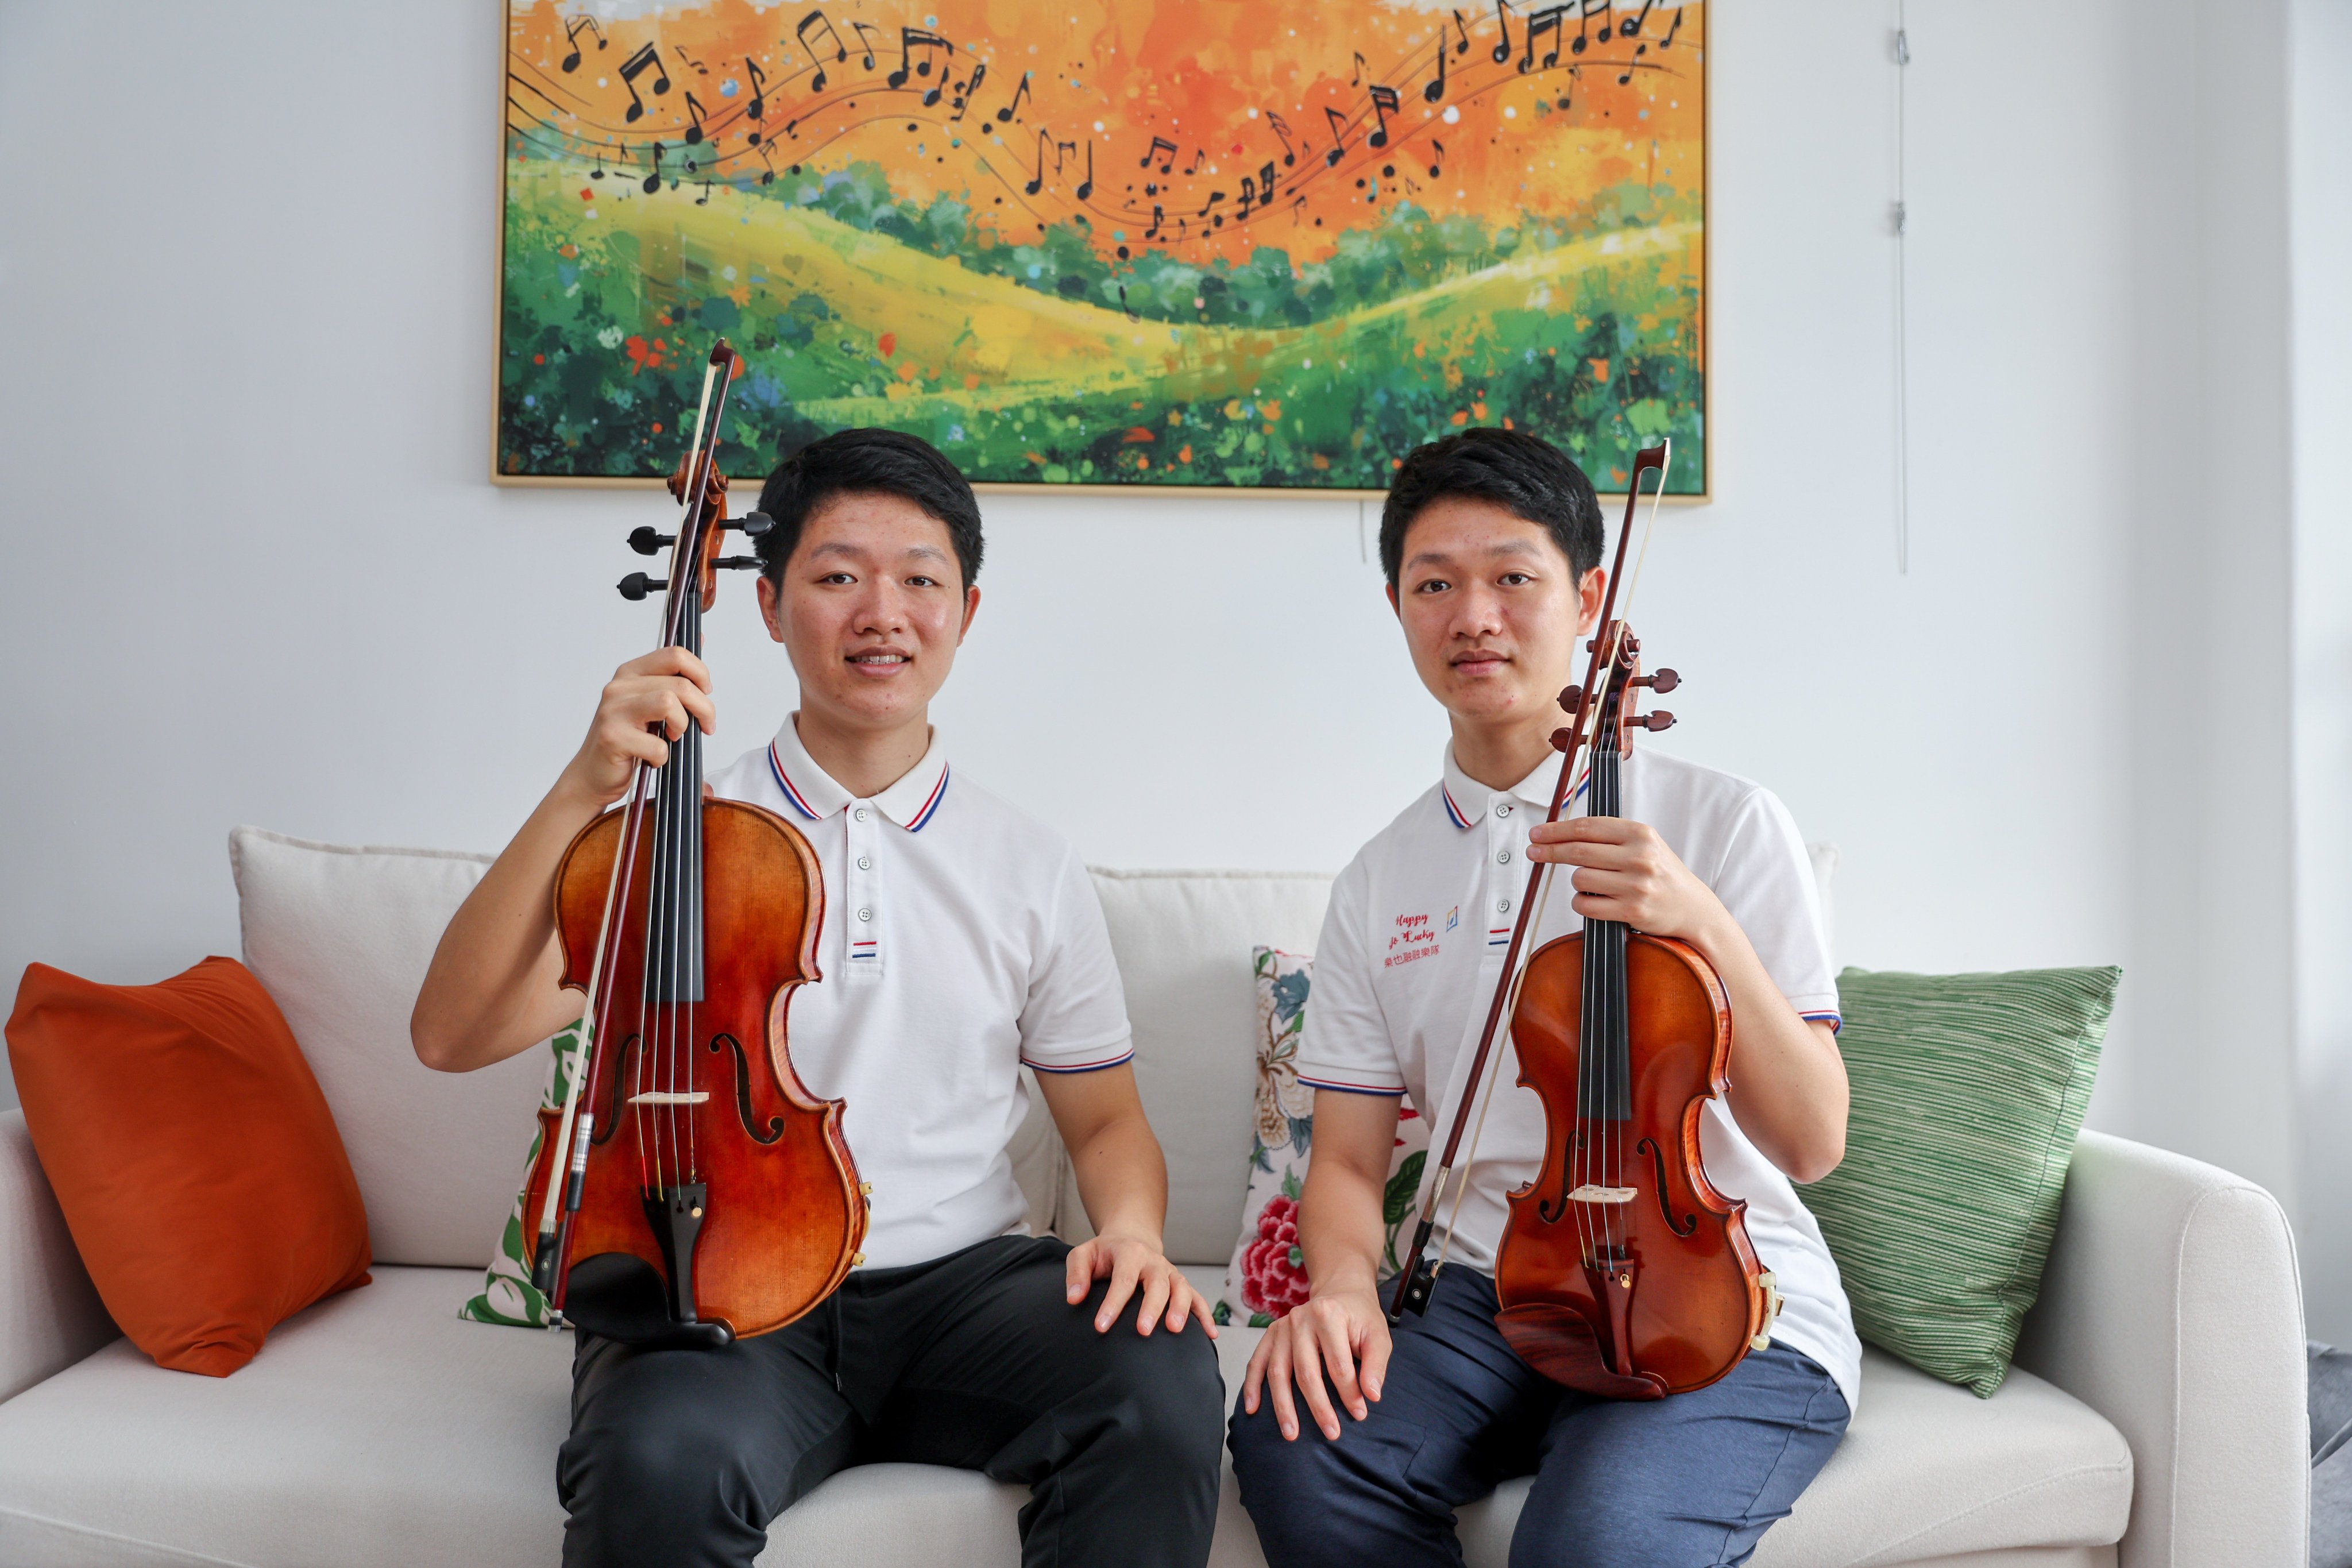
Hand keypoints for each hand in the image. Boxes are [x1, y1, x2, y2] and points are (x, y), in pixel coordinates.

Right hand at [557, 647, 715, 806]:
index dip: (700, 673)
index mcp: (630, 673)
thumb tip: (701, 639)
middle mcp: (619, 687)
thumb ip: (673, 676)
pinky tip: (654, 758)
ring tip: (674, 737)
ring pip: (669, 703)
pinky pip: (657, 744)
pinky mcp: (613, 737)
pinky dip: (663, 756)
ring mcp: (613, 711)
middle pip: (680, 684)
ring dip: (683, 725)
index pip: (675, 655)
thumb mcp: (650, 702)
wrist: (593, 774)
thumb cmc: (626, 740)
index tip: (706, 693)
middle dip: (704, 708)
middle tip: (705, 726)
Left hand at [1064, 1232, 1217, 1337]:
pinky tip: (1211, 1335)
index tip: (1101, 1327)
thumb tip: (1074, 1298)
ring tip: (1175, 1330)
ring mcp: (1170, 1273)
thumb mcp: (1083, 1255)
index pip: (1123, 1279)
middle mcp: (1154, 1262)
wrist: (1130, 1239)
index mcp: (1129, 1253)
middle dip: (1152, 1308)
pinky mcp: (1180, 1284)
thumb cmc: (1104, 1253)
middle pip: (1157, 1284)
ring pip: (1181, 1289)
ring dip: (1181, 1309)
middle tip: (1143, 1331)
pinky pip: (1198, 1299)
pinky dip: (1205, 1315)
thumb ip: (1076, 1274)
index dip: (1113, 1303)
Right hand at [1240, 1287, 1390, 1440]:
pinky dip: (1252, 1386)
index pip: (1338, 1365)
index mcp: (1329, 1315)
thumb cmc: (1360, 1318)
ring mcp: (1282, 1327)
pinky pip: (1256, 1362)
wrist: (1339, 1293)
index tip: (1360, 1415)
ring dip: (1283, 1406)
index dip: (1349, 1394)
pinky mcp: (1271, 1334)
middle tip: (1331, 1433)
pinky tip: (1252, 1408)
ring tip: (1291, 1434)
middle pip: (1306, 1372)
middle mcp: (1300, 1319)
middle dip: (1318, 1407)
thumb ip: (1376, 1365)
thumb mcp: (1378, 1335)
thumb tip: (1372, 1396)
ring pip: (1278, 1372)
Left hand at [1526, 816, 1727, 943]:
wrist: (1693, 908)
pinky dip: (1581, 903)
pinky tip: (1592, 901)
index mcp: (1641, 833)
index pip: (1587, 827)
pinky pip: (1587, 905)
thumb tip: (1561, 833)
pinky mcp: (1632, 910)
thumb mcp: (1644, 844)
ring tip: (1591, 884)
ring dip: (1576, 883)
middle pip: (1578, 851)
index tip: (1537, 833)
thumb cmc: (1661, 874)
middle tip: (1534, 851)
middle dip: (1549, 851)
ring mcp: (1636, 884)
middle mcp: (1640, 856)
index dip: (1556, 830)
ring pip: (1580, 879)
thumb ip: (1610, 836)